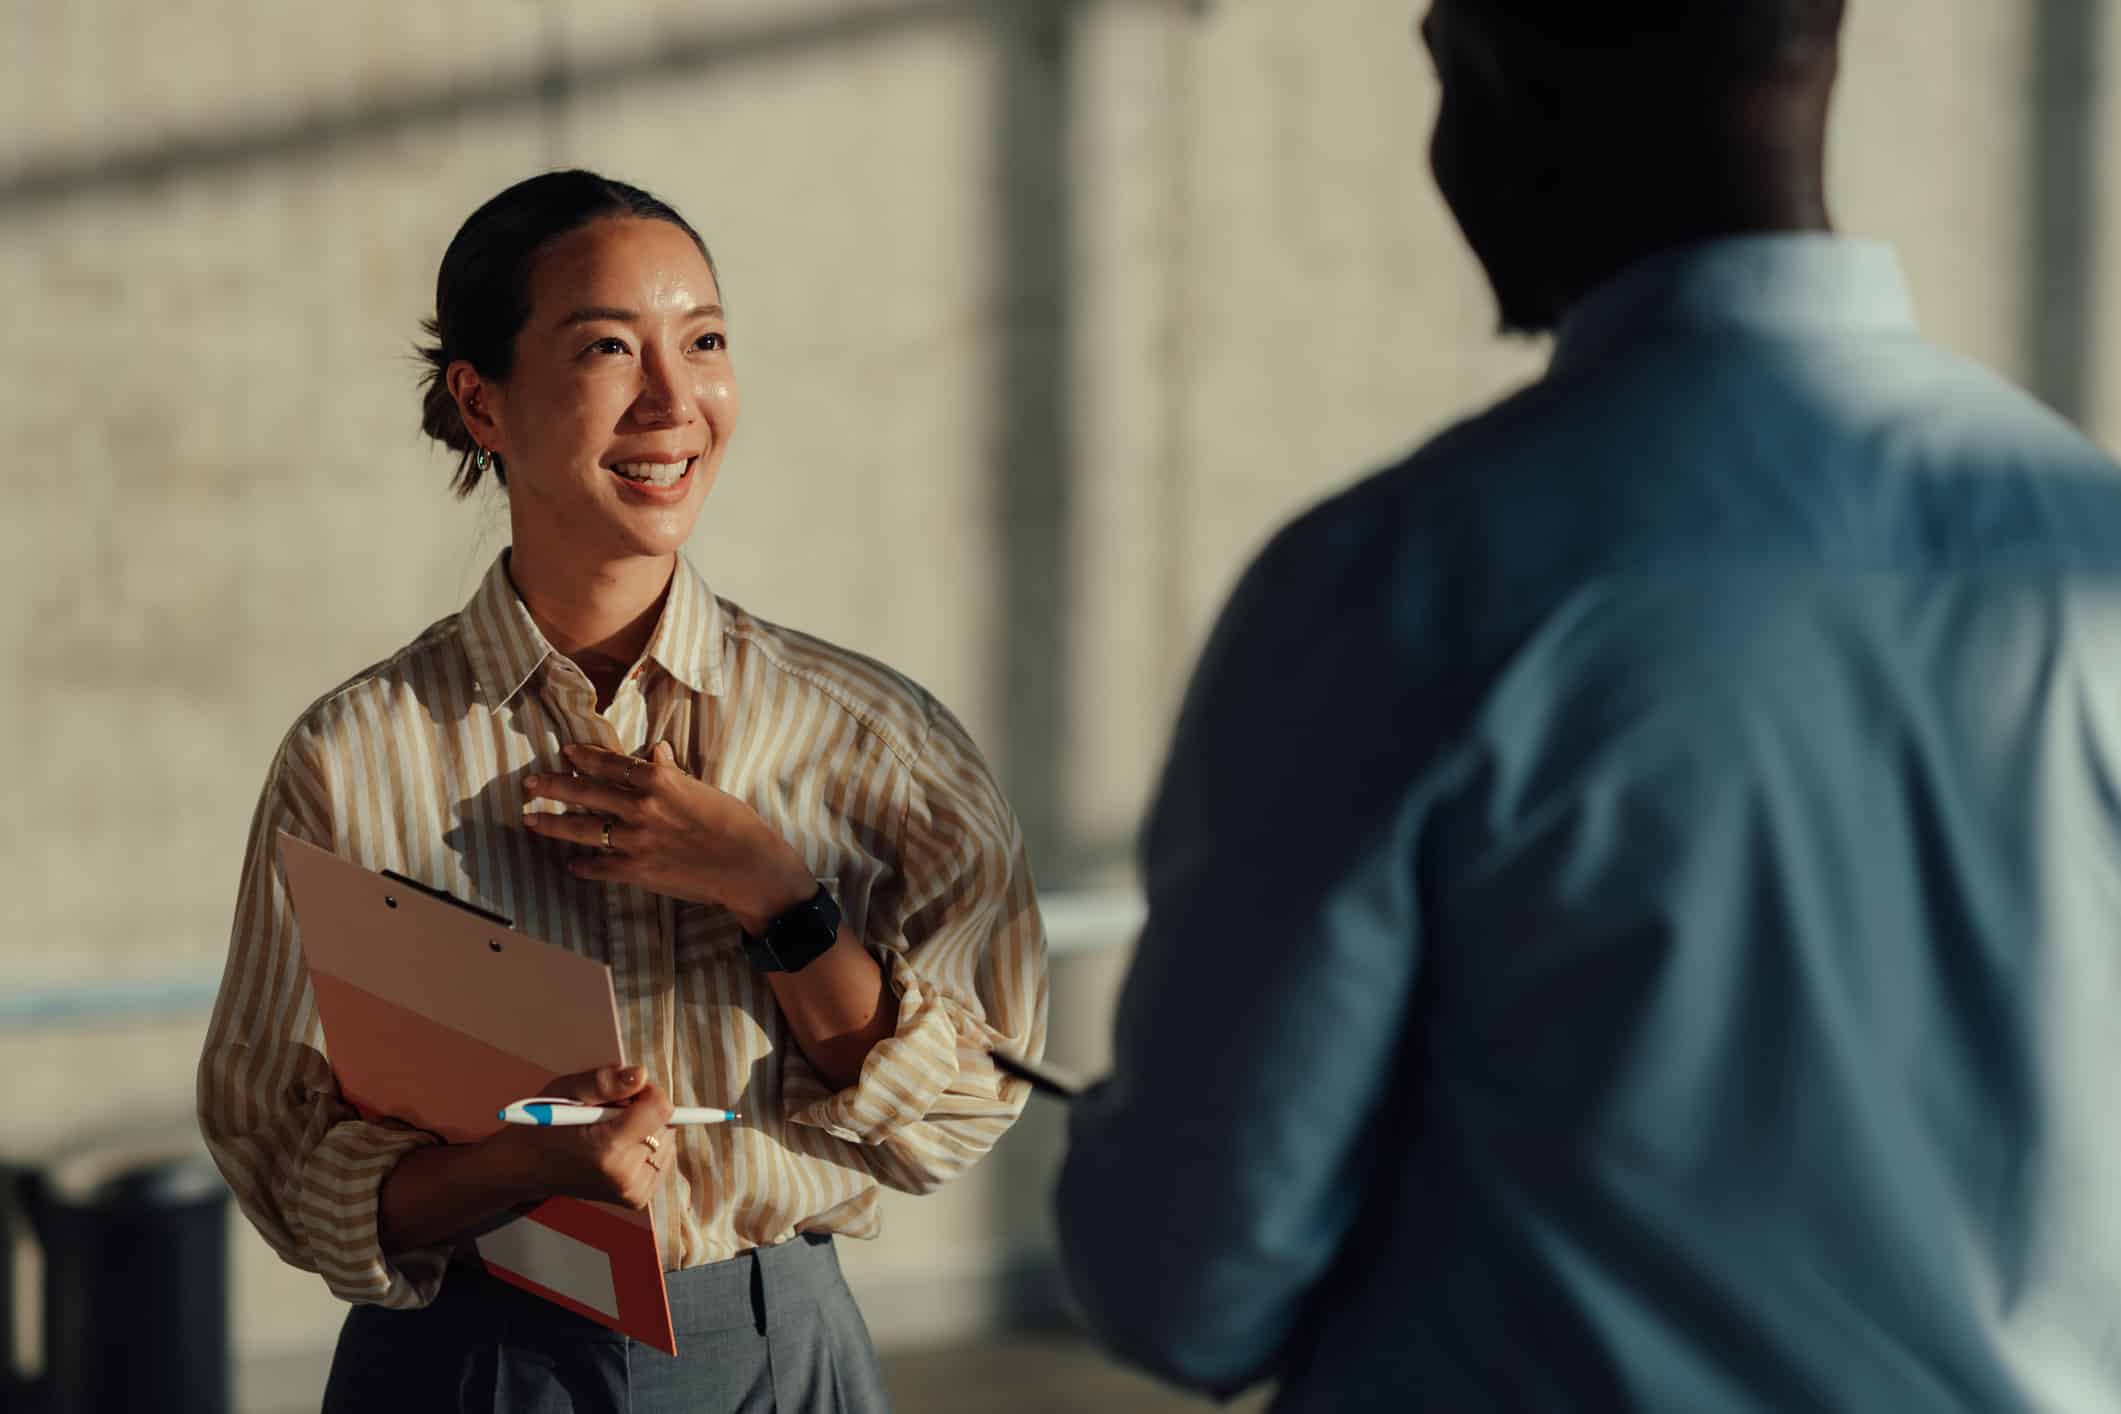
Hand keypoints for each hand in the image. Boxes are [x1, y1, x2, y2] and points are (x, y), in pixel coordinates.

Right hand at [482, 1064, 674, 1210]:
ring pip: (667, 1140)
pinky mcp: (638, 1198)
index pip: (661, 1109)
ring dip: (647, 1129)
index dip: (647, 1092)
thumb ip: (605, 1082)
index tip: (626, 1092)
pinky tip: (620, 1146)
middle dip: (645, 1110)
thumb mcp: (566, 1091)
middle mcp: (624, 1176)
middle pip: (665, 1124)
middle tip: (611, 1113)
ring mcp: (633, 1192)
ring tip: (611, 1131)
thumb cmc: (545, 1125)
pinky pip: (663, 1157)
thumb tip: (642, 1075)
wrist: (528, 1167)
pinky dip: (647, 1146)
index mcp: (608, 1150)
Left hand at [521, 742, 817, 929]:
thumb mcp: (704, 789)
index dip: (585, 757)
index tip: (567, 752)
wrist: (748, 867)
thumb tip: (657, 751)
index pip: (611, 763)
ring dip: (553, 824)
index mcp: (659, 781)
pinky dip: (583, 866)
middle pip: (586, 792)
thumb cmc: (735, 823)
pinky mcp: (637, 871)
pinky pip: (600, 867)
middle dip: (553, 787)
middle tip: (529, 783)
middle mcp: (640, 807)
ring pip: (583, 829)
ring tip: (530, 820)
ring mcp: (635, 841)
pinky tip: (571, 864)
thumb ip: (673, 773)